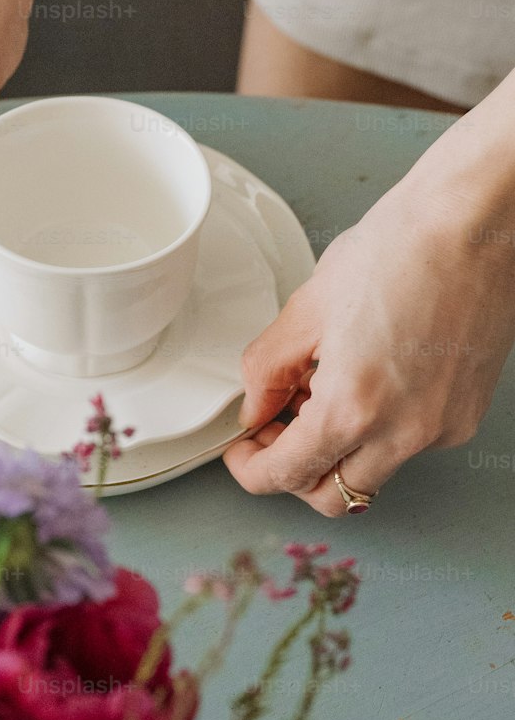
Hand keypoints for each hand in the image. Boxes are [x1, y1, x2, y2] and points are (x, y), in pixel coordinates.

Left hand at [224, 167, 514, 514]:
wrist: (475, 222)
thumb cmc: (404, 247)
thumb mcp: (307, 308)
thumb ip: (267, 371)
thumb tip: (255, 408)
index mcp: (355, 408)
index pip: (286, 476)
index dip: (251, 469)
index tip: (244, 452)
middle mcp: (404, 432)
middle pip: (332, 497)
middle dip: (294, 473)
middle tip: (275, 433)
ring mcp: (441, 428)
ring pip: (370, 474)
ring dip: (335, 452)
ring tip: (321, 394)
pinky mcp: (464, 416)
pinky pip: (406, 446)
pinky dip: (376, 431)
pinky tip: (365, 383)